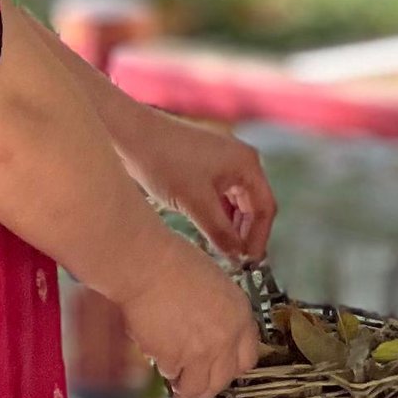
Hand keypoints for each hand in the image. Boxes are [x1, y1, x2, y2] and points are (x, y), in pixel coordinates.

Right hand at [123, 237, 263, 397]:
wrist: (149, 267)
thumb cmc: (177, 265)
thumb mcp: (217, 287)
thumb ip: (222, 316)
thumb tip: (212, 338)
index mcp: (241, 317)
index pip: (248, 359)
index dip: (231, 367)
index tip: (220, 369)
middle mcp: (227, 340)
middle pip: (222, 380)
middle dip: (208, 387)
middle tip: (196, 386)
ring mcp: (201, 353)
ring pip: (197, 388)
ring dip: (186, 389)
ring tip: (176, 386)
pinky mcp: (174, 359)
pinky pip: (170, 374)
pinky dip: (164, 369)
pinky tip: (157, 358)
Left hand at [136, 110, 276, 261]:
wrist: (131, 134)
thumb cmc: (165, 162)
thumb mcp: (195, 203)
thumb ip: (220, 232)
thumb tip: (238, 257)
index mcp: (247, 163)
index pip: (265, 208)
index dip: (258, 238)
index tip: (248, 262)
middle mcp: (241, 159)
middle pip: (253, 205)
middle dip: (245, 233)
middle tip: (235, 261)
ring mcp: (223, 160)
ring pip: (236, 202)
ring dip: (231, 226)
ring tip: (220, 251)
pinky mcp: (206, 164)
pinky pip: (221, 195)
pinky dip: (218, 215)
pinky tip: (209, 232)